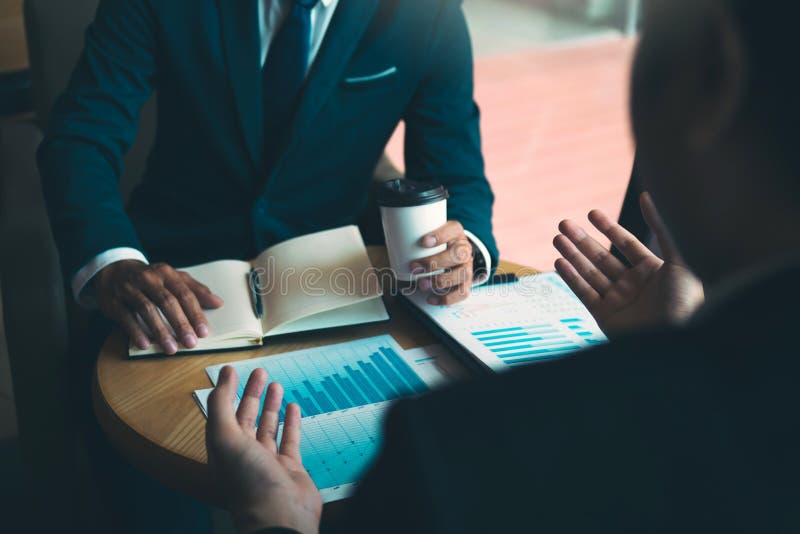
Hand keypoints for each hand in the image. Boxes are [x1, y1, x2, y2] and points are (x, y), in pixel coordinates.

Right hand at [94, 260, 222, 353]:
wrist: (113, 271)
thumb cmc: (151, 279)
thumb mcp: (173, 278)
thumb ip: (196, 290)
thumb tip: (218, 303)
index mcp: (166, 273)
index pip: (184, 294)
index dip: (195, 313)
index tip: (204, 332)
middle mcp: (148, 279)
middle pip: (167, 302)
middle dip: (180, 324)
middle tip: (191, 343)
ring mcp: (129, 289)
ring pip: (147, 310)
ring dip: (160, 331)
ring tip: (172, 348)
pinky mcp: (114, 301)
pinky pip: (126, 317)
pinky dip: (136, 331)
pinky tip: (145, 345)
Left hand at [206, 366, 321, 533]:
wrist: (280, 515)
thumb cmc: (248, 482)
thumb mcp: (225, 438)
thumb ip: (221, 407)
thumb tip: (221, 378)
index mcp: (223, 450)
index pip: (221, 415)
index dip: (225, 392)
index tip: (232, 370)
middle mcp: (243, 456)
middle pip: (245, 418)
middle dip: (251, 394)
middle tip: (259, 372)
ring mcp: (267, 462)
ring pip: (267, 427)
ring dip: (270, 405)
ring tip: (276, 385)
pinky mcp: (289, 468)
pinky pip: (289, 440)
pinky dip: (291, 422)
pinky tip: (293, 407)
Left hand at [411, 221, 473, 305]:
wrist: (453, 253)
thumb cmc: (436, 244)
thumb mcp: (428, 235)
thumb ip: (414, 236)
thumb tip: (390, 240)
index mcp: (456, 233)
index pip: (454, 229)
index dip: (440, 235)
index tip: (423, 241)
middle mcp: (465, 249)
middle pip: (458, 255)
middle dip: (435, 262)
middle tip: (415, 267)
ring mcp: (468, 266)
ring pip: (462, 274)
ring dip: (440, 281)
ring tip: (421, 284)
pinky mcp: (466, 282)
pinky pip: (462, 293)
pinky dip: (446, 298)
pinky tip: (431, 298)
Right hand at [552, 192, 703, 335]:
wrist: (678, 339)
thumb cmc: (687, 301)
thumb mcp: (680, 258)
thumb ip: (663, 227)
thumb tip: (647, 195)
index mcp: (653, 271)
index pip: (626, 244)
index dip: (608, 228)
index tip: (591, 214)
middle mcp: (633, 285)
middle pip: (602, 257)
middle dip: (582, 240)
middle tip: (564, 224)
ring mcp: (618, 301)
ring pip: (590, 273)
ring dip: (572, 255)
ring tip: (557, 238)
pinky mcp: (606, 318)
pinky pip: (585, 295)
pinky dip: (571, 279)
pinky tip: (559, 262)